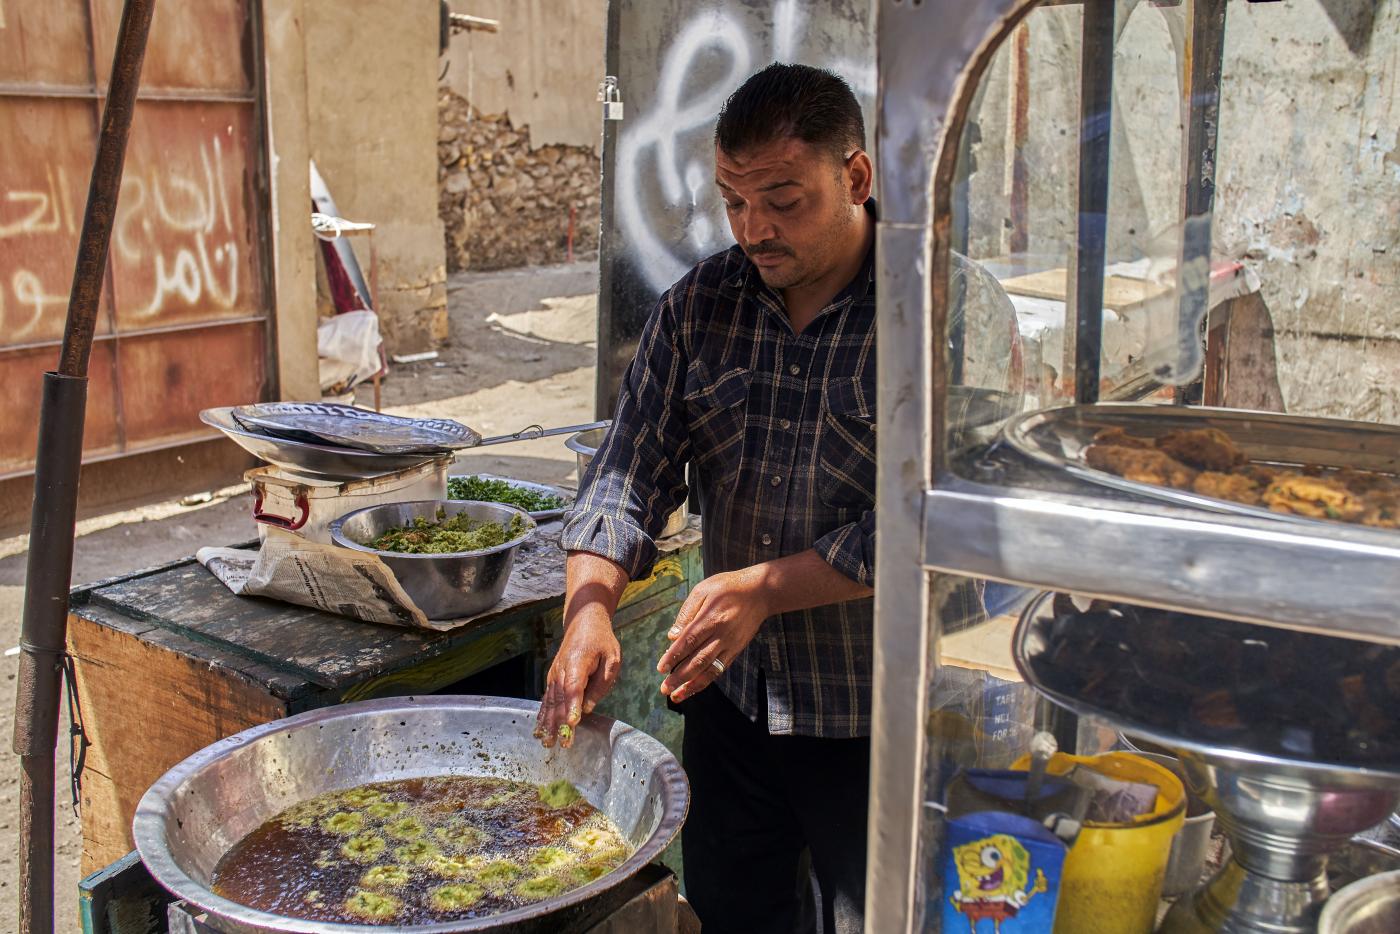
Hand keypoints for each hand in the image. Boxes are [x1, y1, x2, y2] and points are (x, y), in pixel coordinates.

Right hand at [534, 613, 620, 748]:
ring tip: (547, 742)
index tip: (572, 724)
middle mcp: (562, 669)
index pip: (574, 687)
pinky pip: (546, 698)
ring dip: (549, 723)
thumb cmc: (601, 641)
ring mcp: (554, 674)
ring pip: (550, 701)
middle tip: (562, 744)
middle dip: (560, 723)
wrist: (583, 622)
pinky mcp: (552, 678)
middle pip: (560, 699)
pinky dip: (543, 714)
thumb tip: (588, 707)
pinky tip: (541, 729)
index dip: (572, 706)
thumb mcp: (612, 658)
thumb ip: (602, 683)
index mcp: (578, 662)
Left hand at [657, 568, 770, 702]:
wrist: (761, 592)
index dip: (674, 656)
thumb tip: (672, 636)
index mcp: (711, 618)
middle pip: (698, 660)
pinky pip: (720, 669)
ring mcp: (731, 644)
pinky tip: (694, 687)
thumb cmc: (728, 587)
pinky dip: (706, 680)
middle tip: (664, 689)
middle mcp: (721, 635)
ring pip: (710, 670)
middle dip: (679, 677)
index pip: (689, 641)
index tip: (660, 668)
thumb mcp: (703, 589)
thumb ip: (687, 612)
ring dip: (692, 685)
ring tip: (676, 696)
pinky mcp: (736, 650)